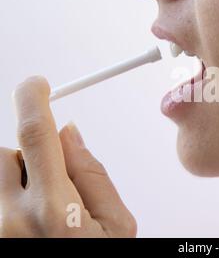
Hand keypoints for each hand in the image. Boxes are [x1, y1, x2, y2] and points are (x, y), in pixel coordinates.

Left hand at [0, 76, 136, 237]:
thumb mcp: (117, 224)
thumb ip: (93, 175)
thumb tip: (68, 133)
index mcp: (54, 211)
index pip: (36, 135)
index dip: (32, 99)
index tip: (36, 85)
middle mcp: (11, 220)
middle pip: (5, 154)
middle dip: (29, 156)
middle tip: (53, 185)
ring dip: (17, 180)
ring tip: (40, 213)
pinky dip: (10, 200)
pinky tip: (29, 225)